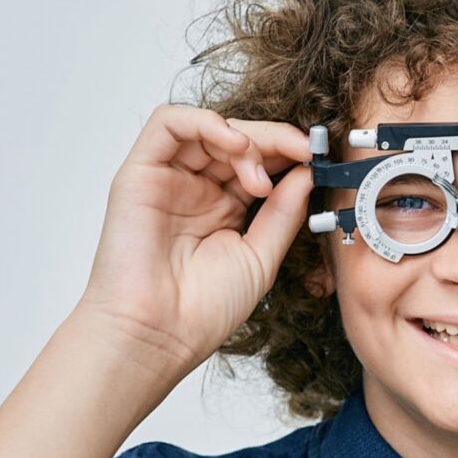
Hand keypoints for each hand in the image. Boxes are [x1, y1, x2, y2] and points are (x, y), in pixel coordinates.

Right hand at [75, 104, 313, 376]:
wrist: (158, 336)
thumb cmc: (202, 310)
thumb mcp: (261, 256)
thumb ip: (284, 212)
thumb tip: (308, 173)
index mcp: (225, 208)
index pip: (259, 162)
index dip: (288, 153)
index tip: (317, 157)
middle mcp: (195, 189)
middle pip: (236, 139)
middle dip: (274, 141)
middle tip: (301, 153)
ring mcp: (167, 179)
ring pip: (207, 127)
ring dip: (244, 137)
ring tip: (260, 174)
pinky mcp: (139, 173)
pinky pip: (168, 123)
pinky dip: (205, 122)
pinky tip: (235, 146)